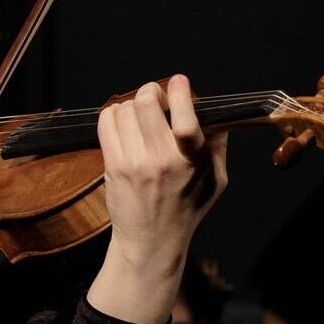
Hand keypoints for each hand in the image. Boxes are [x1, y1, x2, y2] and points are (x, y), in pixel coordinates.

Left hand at [96, 75, 229, 279]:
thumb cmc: (187, 209)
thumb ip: (218, 146)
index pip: (185, 117)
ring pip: (124, 109)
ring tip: (139, 118)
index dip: (180, 90)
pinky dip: (112, 115)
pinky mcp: (113, 167)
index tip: (180, 82)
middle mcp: (161, 159)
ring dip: (131, 106)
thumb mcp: (216, 180)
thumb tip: (218, 116)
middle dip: (151, 92)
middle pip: (146, 102)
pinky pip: (106, 124)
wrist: (152, 241)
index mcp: (191, 160)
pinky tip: (121, 123)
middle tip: (156, 98)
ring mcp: (134, 163)